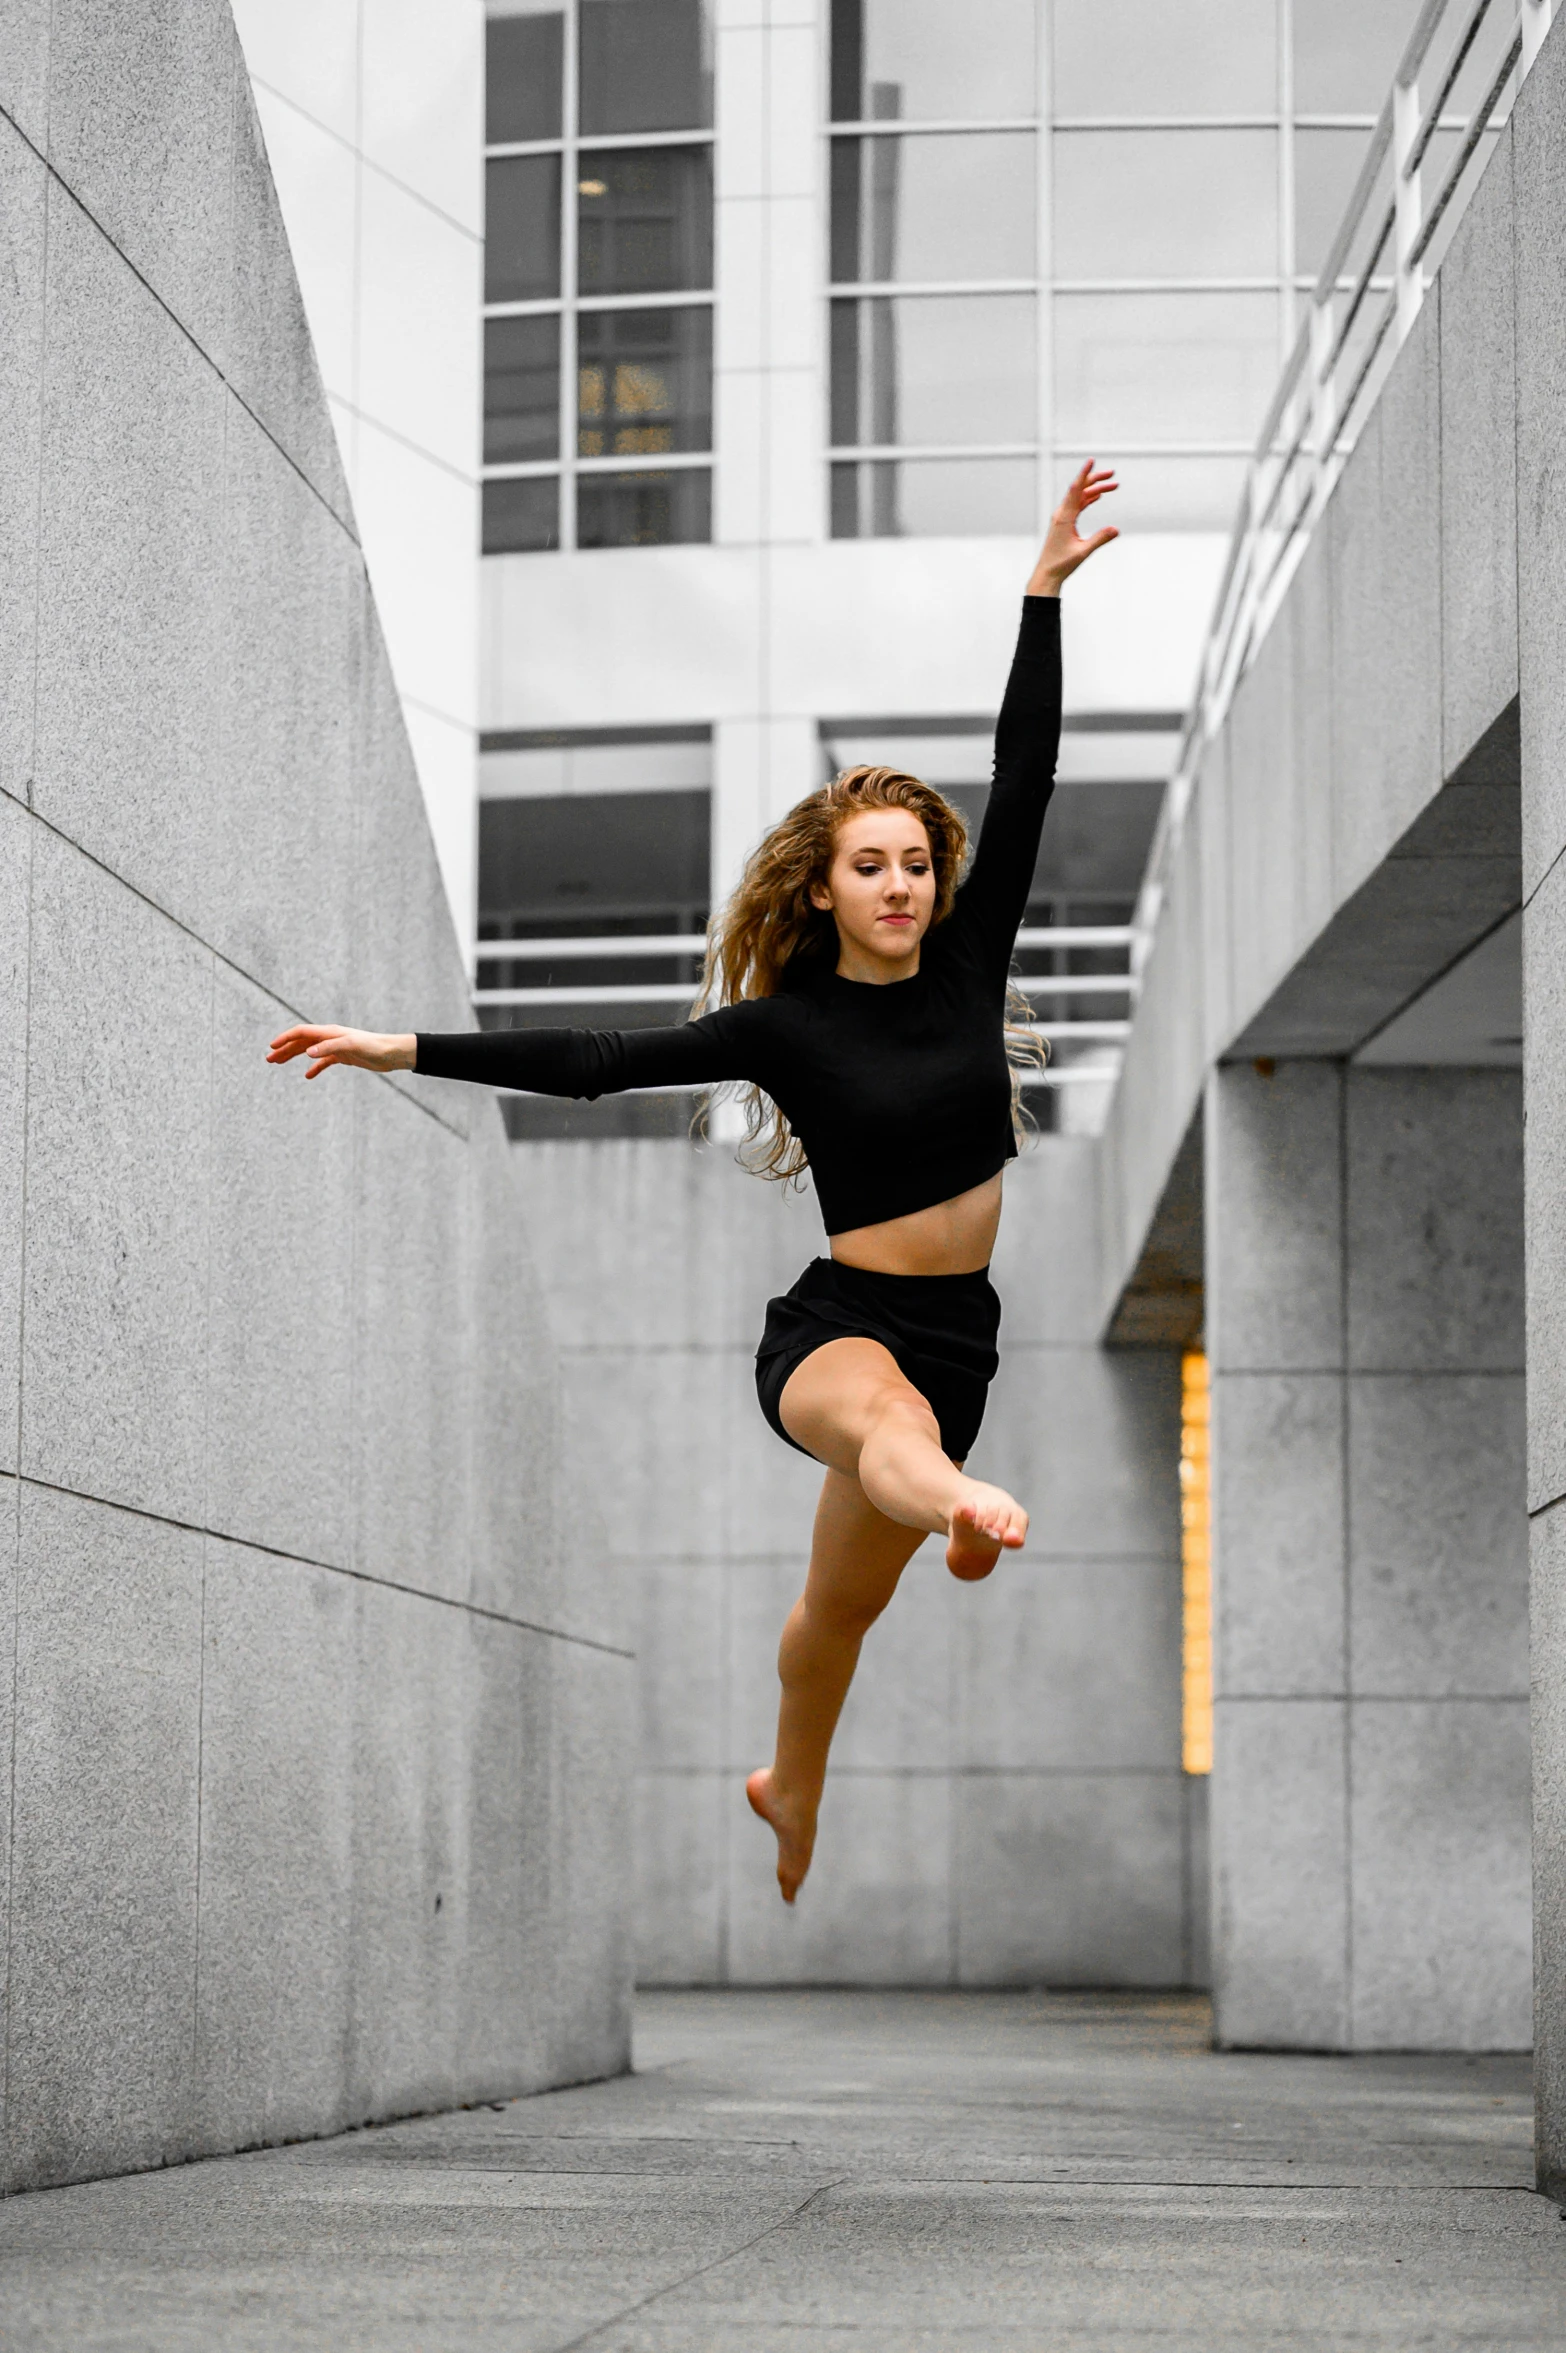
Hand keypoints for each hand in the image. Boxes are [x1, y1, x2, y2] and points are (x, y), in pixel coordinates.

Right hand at [266, 1024, 415, 1077]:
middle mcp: (330, 1037)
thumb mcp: (351, 1047)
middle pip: (302, 1042)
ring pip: (309, 1051)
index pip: (301, 1032)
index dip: (285, 1038)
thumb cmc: (374, 1047)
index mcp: (330, 1032)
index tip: (272, 1048)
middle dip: (284, 1049)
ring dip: (294, 1056)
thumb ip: (329, 1048)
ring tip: (279, 1064)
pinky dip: (315, 1068)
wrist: (393, 1053)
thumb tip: (307, 1052)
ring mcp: (336, 1047)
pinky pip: (324, 1061)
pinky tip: (308, 1076)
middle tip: (269, 1060)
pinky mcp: (344, 1056)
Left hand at [1026, 461, 1118, 595]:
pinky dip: (1088, 499)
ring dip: (1095, 490)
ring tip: (1113, 486)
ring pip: (1080, 498)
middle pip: (1080, 490)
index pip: (1075, 490)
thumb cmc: (1061, 564)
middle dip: (1096, 480)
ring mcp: (1062, 518)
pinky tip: (1097, 496)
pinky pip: (1077, 506)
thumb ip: (1100, 539)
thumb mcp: (1083, 552)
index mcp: (1064, 517)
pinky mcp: (1064, 524)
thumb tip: (1116, 530)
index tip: (1091, 461)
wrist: (1047, 574)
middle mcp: (1062, 514)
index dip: (1084, 474)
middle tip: (1112, 474)